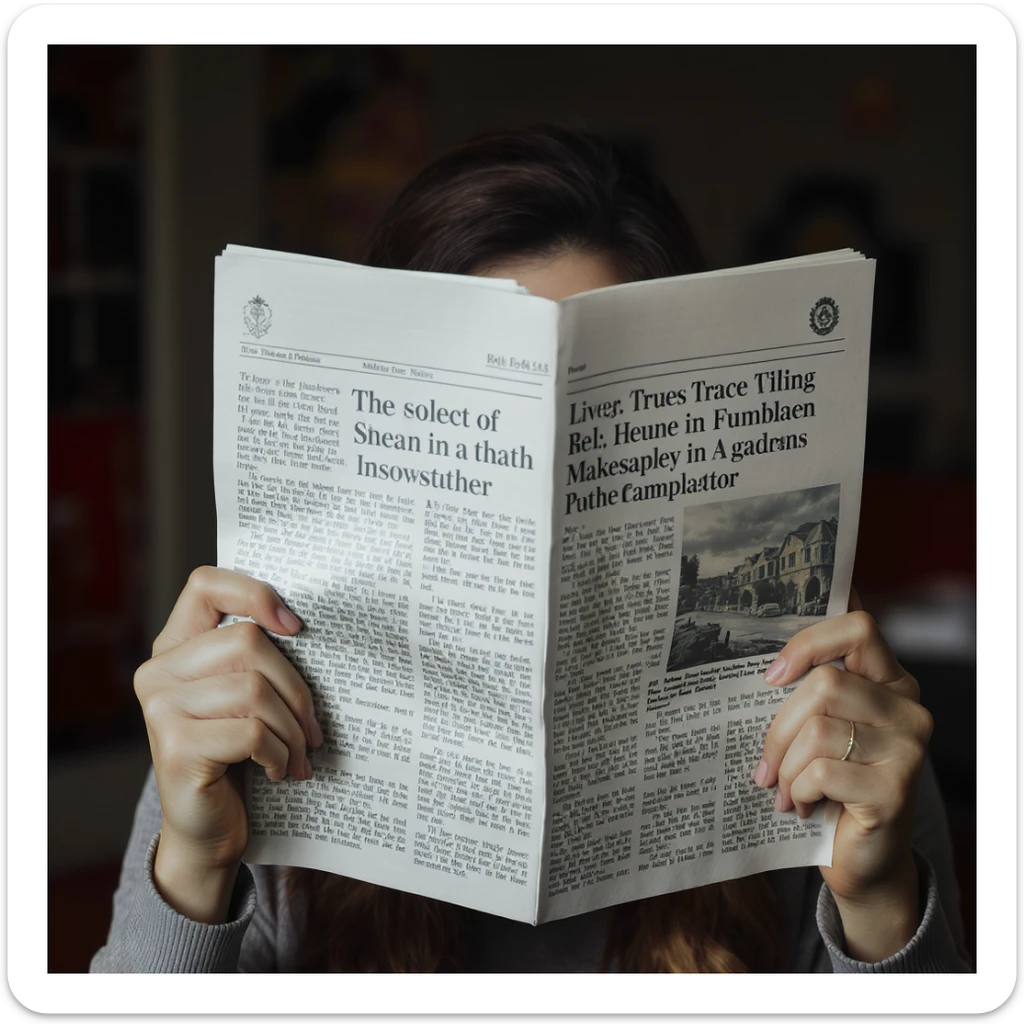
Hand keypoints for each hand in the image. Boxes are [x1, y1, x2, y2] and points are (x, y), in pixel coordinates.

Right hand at [133, 566, 319, 921]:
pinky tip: (281, 771)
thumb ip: (255, 658)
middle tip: (312, 727)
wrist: (207, 829)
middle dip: (296, 687)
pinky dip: (281, 754)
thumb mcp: (244, 697)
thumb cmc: (236, 753)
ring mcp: (161, 710)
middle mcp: (158, 672)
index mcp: (175, 647)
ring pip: (255, 689)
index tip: (296, 626)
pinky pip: (253, 733)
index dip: (254, 593)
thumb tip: (303, 627)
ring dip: (293, 729)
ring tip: (300, 753)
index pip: (205, 585)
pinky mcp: (176, 748)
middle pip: (249, 643)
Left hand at [753, 592, 932, 960]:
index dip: (809, 642)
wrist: (861, 859)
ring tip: (784, 789)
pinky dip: (798, 790)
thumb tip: (766, 655)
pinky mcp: (895, 790)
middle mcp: (908, 709)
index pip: (859, 628)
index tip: (772, 675)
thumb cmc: (832, 785)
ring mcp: (908, 749)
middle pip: (825, 684)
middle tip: (765, 763)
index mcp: (890, 682)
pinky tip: (802, 806)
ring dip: (786, 766)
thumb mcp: (821, 729)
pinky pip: (821, 771)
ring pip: (817, 730)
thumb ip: (808, 691)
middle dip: (779, 727)